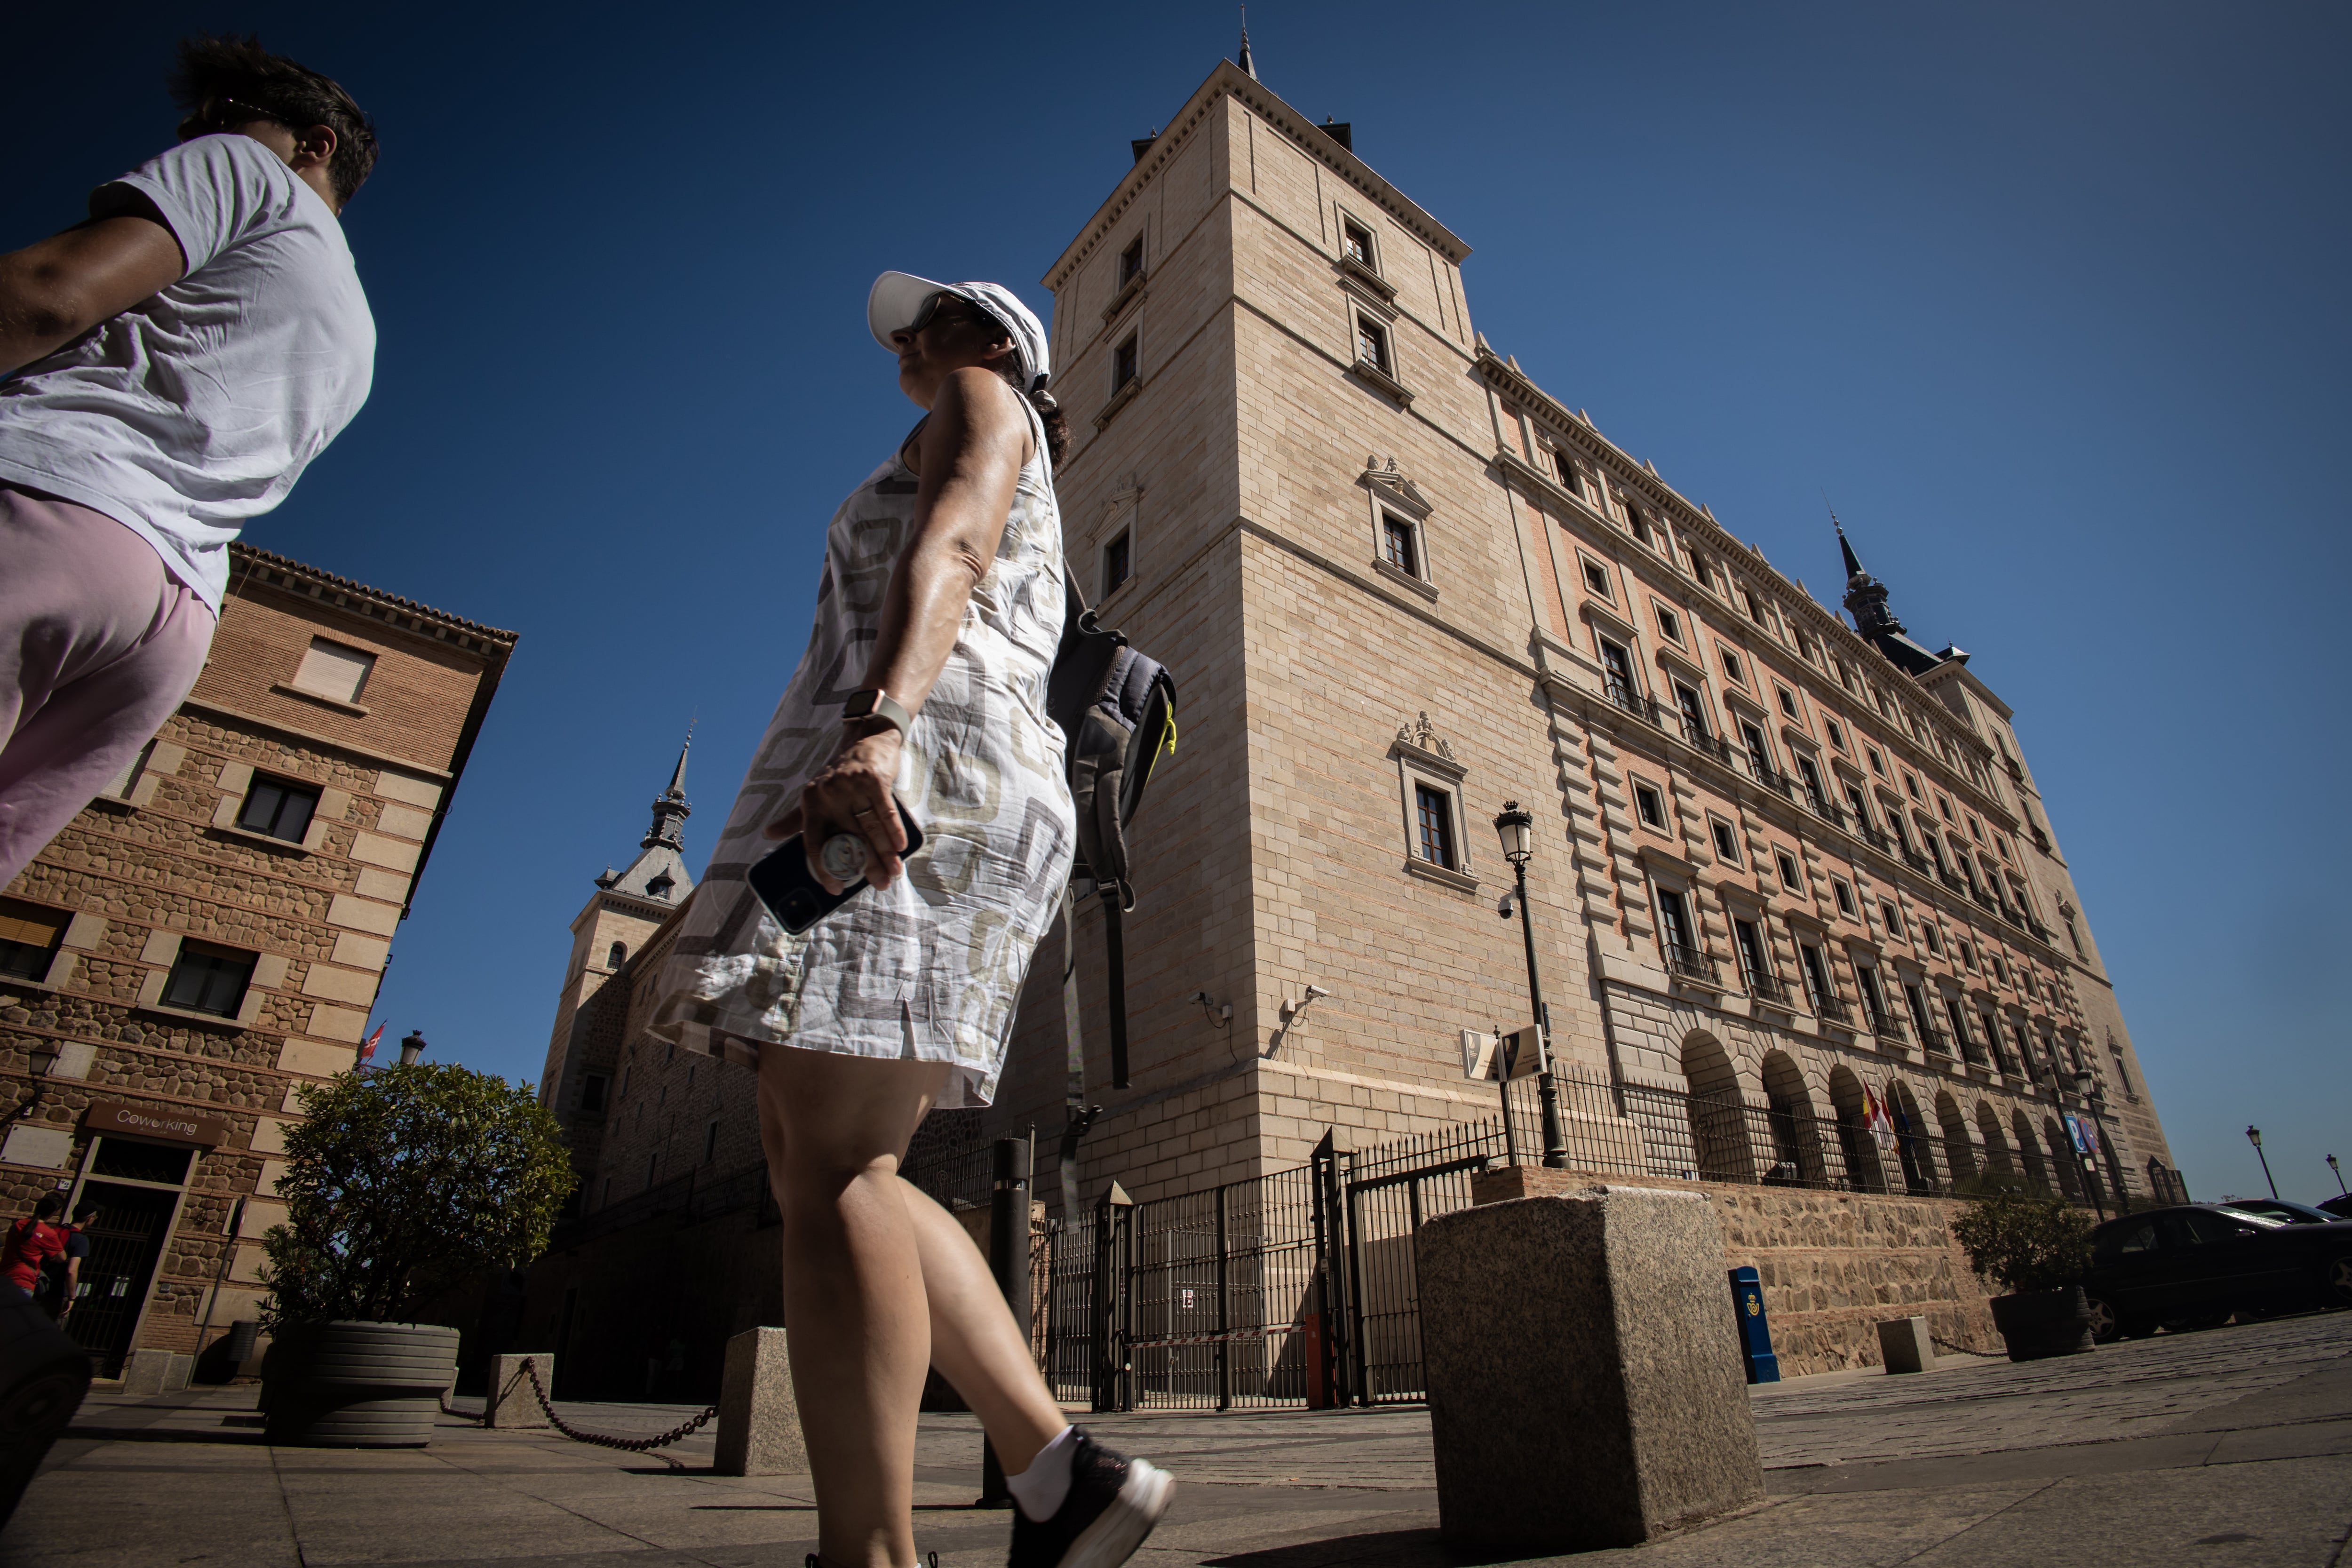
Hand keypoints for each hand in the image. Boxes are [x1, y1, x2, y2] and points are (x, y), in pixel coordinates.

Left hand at [795, 722, 907, 892]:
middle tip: (880, 885)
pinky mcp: (872, 779)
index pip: (814, 842)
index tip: (836, 888)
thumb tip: (768, 834)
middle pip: (849, 839)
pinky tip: (899, 848)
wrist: (864, 740)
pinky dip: (894, 830)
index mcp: (810, 802)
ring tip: (894, 873)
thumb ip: (794, 818)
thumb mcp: (814, 794)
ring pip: (869, 828)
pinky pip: (885, 811)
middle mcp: (827, 794)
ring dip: (884, 854)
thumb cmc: (838, 774)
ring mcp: (850, 786)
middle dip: (867, 865)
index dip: (824, 869)